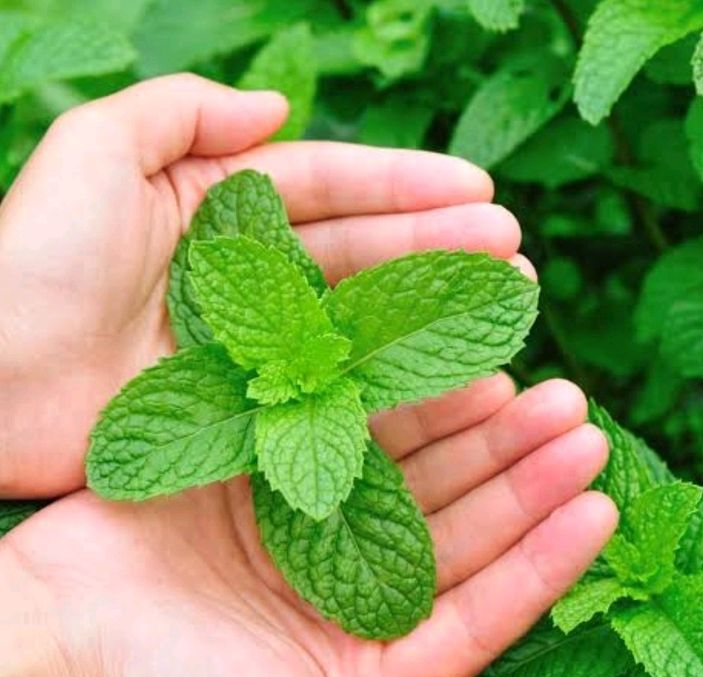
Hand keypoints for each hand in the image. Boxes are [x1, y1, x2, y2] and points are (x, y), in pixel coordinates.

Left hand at [0, 74, 527, 497]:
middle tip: (512, 253)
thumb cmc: (31, 266)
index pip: (331, 185)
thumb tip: (277, 105)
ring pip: (358, 317)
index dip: (406, 186)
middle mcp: (247, 272)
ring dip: (429, 308)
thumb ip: (179, 110)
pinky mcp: (248, 404)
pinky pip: (331, 383)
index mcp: (219, 205)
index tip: (478, 192)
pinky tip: (442, 372)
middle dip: (439, 247)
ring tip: (501, 301)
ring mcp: (253, 342)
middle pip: (361, 250)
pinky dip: (386, 377)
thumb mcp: (92, 152)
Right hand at [2, 378, 614, 676]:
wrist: (55, 633)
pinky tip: (441, 367)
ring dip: (473, 426)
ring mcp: (318, 516)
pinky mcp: (274, 466)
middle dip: (523, 469)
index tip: (600, 503)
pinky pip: (349, 427)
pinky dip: (395, 399)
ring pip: (417, 465)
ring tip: (526, 384)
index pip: (486, 599)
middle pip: (461, 518)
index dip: (545, 552)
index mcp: (376, 649)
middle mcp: (358, 577)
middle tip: (576, 415)